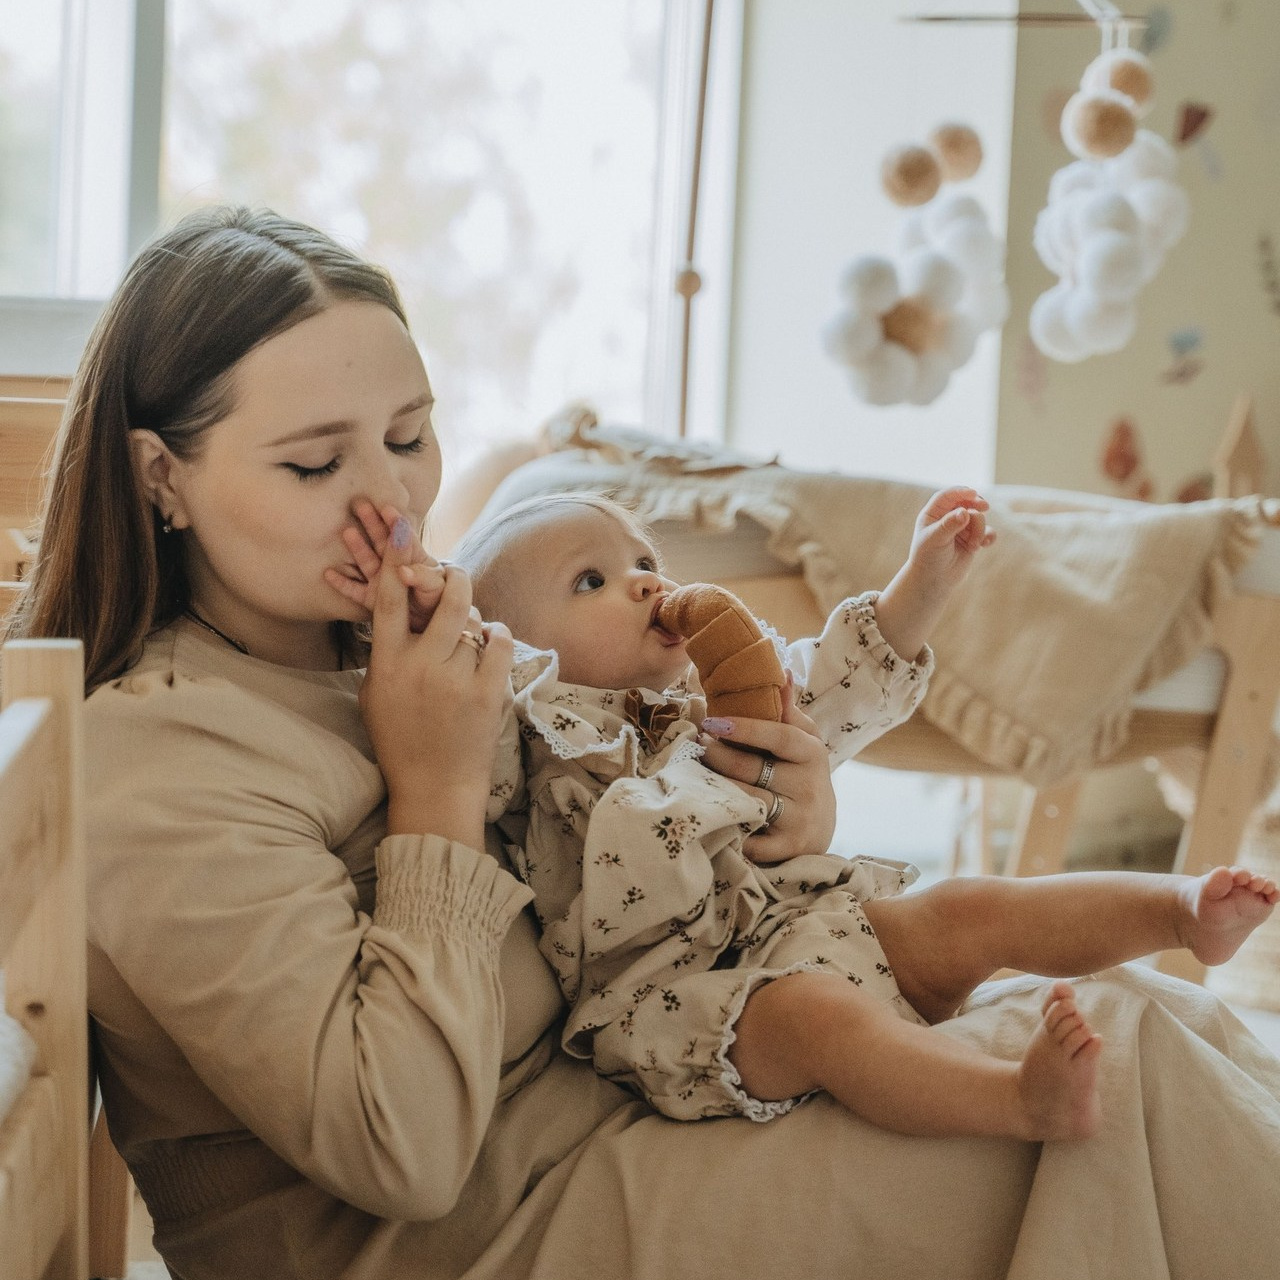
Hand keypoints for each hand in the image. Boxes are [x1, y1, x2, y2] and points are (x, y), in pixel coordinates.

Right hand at [326, 499, 447, 633]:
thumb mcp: (436, 587)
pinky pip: (354, 591)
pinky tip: (328, 574)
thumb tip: (403, 571)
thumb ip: (423, 577)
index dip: (396, 523)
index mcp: (413, 558)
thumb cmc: (438, 601)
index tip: (388, 509)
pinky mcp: (372, 600)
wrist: (432, 623)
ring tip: (347, 531)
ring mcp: (382, 581)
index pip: (404, 537)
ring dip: (357, 547)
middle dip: (372, 523)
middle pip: (382, 542)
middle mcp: (394, 566)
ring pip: (367, 561)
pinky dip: (342, 584)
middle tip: (360, 504)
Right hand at [358, 515, 512, 846]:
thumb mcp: (375, 694)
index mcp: (387, 664)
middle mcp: (421, 666)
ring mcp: (456, 678)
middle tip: (454, 576)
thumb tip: (396, 607)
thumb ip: (385, 651)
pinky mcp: (487, 691)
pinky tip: (490, 645)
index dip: (395, 557)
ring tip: (469, 631)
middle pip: (444, 595)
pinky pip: (500, 641)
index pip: (389, 597)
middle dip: (452, 577)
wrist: (434, 789)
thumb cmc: (401, 741)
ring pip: (475, 618)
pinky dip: (498, 636)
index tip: (402, 526)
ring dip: (474, 617)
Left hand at [697, 676, 836, 863]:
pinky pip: (749, 838)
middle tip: (696, 746)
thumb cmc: (802, 775)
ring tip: (693, 774)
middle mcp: (809, 787)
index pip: (778, 736)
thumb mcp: (803, 742)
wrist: (820, 829)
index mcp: (812, 754)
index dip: (744, 728)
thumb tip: (782, 673)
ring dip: (714, 788)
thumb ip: (788, 711)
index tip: (712, 722)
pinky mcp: (787, 849)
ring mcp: (799, 820)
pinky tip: (707, 814)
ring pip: (745, 801)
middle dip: (717, 757)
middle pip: (752, 770)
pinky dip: (726, 827)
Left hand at [875, 486, 995, 661]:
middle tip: (984, 506)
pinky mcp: (972, 539)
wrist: (933, 580)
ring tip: (973, 545)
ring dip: (979, 529)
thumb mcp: (935, 540)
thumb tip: (965, 512)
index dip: (960, 492)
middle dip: (976, 503)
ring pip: (978, 518)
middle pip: (966, 502)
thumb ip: (949, 525)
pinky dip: (988, 536)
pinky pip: (986, 531)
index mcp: (933, 513)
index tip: (973, 493)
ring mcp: (961, 528)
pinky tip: (986, 544)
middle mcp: (947, 518)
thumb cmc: (928, 558)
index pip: (948, 496)